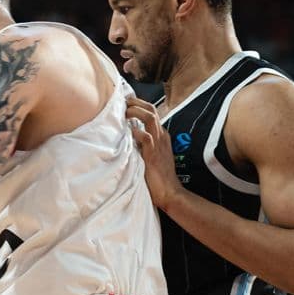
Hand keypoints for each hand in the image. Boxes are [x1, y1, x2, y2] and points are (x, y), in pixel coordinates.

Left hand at [125, 97, 184, 211]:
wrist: (170, 192)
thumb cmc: (159, 177)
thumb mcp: (150, 155)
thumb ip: (142, 144)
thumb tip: (127, 136)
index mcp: (161, 135)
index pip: (152, 112)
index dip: (139, 104)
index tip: (126, 103)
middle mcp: (161, 136)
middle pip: (151, 109)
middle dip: (136, 102)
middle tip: (123, 102)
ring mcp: (159, 143)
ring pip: (150, 117)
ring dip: (135, 112)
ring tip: (125, 112)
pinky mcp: (153, 154)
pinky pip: (146, 137)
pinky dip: (137, 132)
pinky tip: (129, 132)